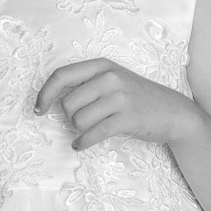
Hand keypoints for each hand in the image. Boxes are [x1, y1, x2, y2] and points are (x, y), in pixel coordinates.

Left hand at [34, 58, 205, 152]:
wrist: (172, 112)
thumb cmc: (136, 98)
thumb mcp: (113, 81)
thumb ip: (87, 84)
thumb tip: (52, 99)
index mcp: (102, 66)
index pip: (62, 75)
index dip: (45, 93)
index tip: (38, 109)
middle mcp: (110, 78)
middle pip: (68, 103)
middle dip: (69, 118)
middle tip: (81, 122)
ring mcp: (120, 98)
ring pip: (79, 120)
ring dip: (79, 130)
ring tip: (90, 130)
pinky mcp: (127, 119)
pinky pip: (93, 134)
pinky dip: (83, 143)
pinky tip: (81, 145)